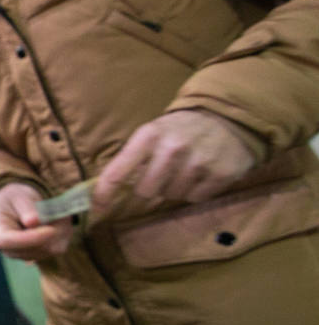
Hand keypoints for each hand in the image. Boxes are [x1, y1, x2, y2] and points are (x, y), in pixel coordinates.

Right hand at [0, 182, 74, 261]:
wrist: (15, 206)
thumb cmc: (14, 199)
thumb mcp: (19, 195)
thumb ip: (26, 207)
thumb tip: (34, 222)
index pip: (8, 240)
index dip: (31, 238)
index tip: (51, 230)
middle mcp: (4, 247)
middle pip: (32, 248)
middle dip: (50, 232)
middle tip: (60, 211)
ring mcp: (20, 255)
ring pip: (47, 249)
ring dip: (59, 231)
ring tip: (58, 212)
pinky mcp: (37, 256)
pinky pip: (56, 249)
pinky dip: (62, 234)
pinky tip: (57, 221)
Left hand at [93, 110, 257, 218]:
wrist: (227, 118)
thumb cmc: (180, 130)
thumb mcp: (153, 133)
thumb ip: (133, 158)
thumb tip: (106, 190)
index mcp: (149, 135)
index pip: (118, 171)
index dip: (104, 192)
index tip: (97, 207)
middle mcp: (172, 148)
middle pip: (145, 191)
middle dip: (149, 187)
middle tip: (161, 173)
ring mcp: (198, 162)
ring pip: (171, 196)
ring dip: (174, 188)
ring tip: (185, 169)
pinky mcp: (221, 174)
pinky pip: (195, 198)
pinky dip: (196, 191)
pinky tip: (202, 174)